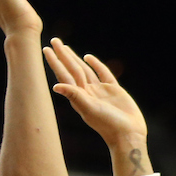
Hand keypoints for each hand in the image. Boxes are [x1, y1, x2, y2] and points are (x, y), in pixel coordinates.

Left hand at [43, 39, 151, 174]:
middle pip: (73, 69)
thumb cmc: (108, 124)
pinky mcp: (114, 90)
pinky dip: (96, 64)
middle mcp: (87, 92)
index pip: (65, 75)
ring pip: (85, 70)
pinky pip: (103, 73)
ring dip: (75, 59)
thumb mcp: (89, 109)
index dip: (56, 62)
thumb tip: (55, 86)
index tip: (47, 50)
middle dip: (63, 55)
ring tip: (65, 47)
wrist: (128, 134)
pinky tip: (88, 57)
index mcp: (79, 97)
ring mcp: (100, 91)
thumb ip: (74, 96)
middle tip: (54, 41)